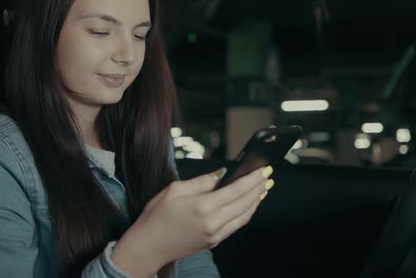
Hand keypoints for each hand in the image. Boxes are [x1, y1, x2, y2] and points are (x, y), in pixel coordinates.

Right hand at [111, 165, 273, 276]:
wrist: (148, 247)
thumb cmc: (156, 216)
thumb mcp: (174, 190)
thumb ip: (202, 182)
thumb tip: (222, 173)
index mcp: (203, 207)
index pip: (237, 190)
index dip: (253, 179)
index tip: (264, 169)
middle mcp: (213, 222)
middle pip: (245, 202)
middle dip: (259, 188)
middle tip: (268, 175)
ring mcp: (215, 234)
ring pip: (244, 216)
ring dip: (256, 201)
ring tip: (263, 188)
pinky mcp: (214, 241)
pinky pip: (236, 225)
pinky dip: (246, 212)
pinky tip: (248, 204)